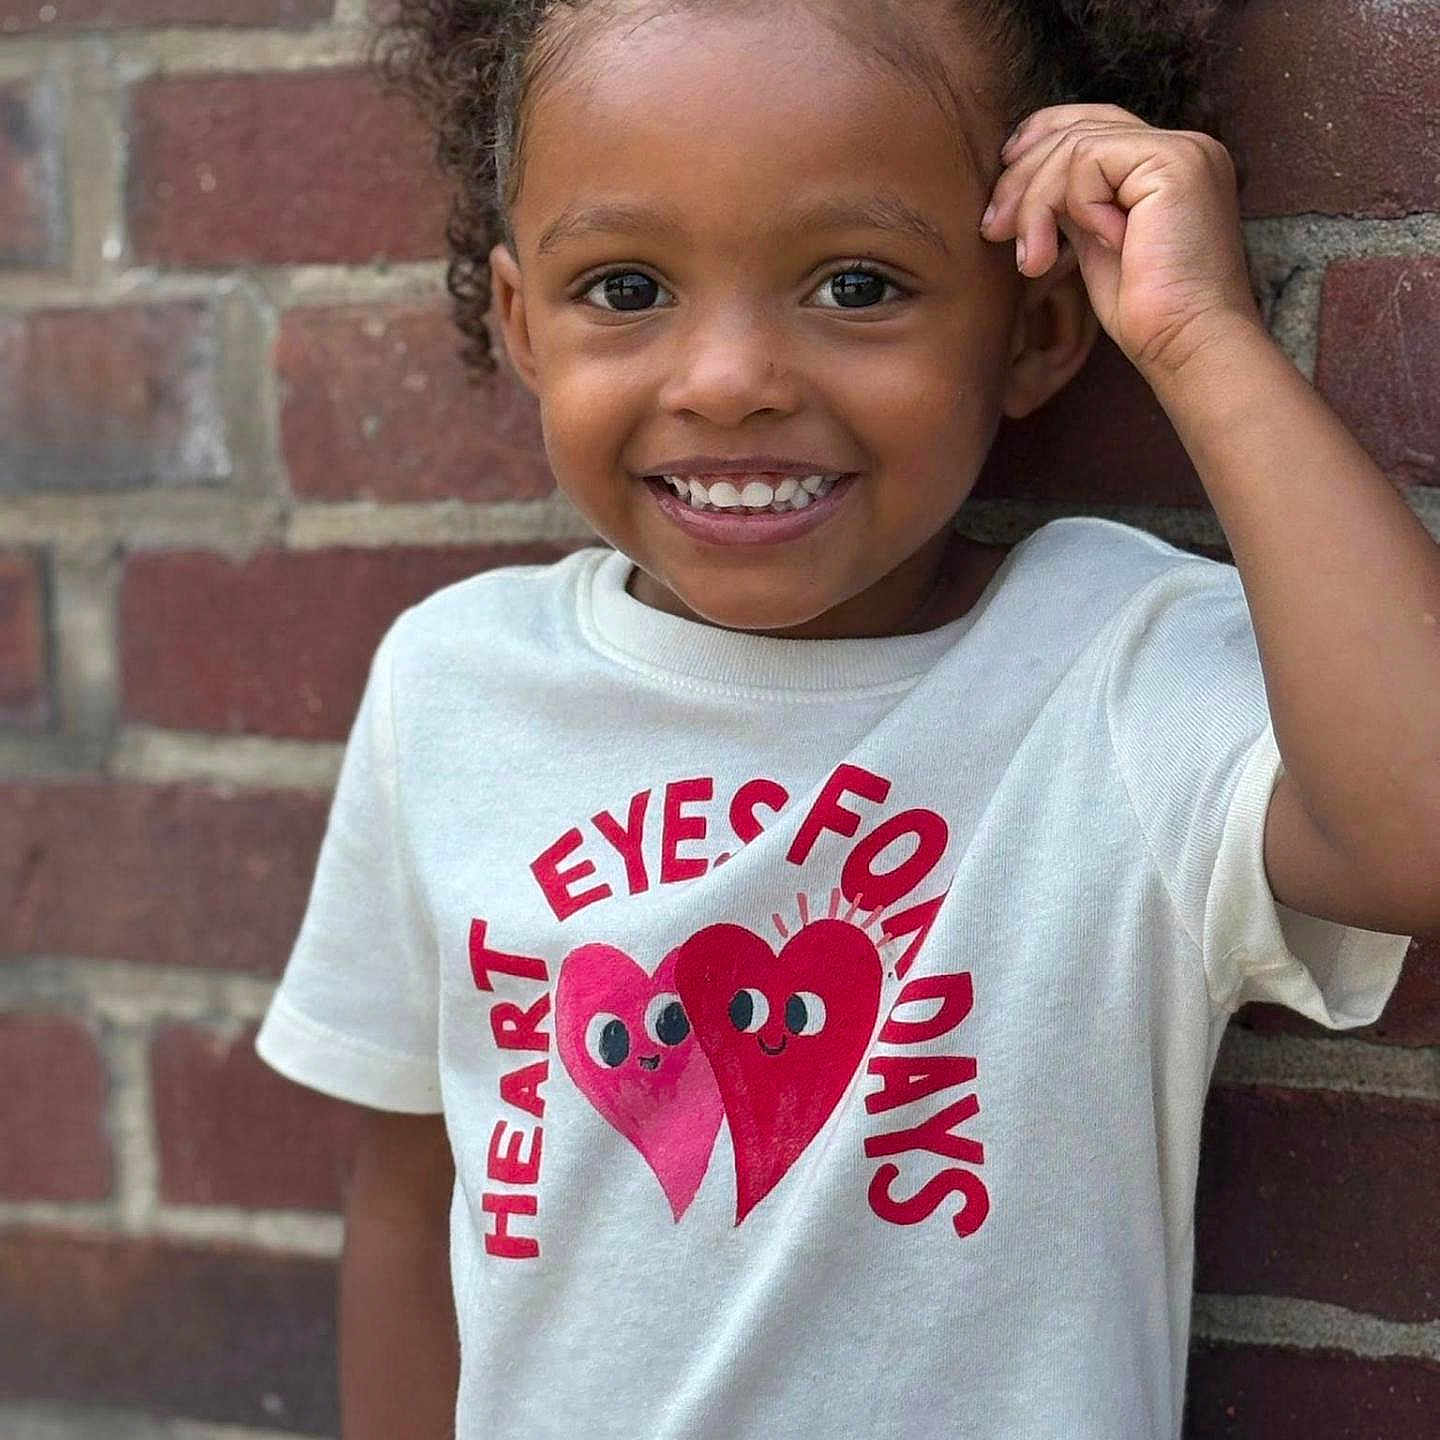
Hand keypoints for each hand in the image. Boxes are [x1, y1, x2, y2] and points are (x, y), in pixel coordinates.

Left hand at [980, 104, 1260, 378]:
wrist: (1186, 345)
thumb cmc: (1145, 314)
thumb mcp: (1095, 246)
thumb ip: (1074, 204)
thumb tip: (1024, 179)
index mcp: (1166, 164)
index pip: (1092, 124)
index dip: (1037, 143)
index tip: (1001, 196)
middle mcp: (1182, 147)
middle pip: (1078, 127)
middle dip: (1022, 178)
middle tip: (994, 230)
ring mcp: (1183, 150)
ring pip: (1075, 144)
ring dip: (1036, 204)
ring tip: (1033, 262)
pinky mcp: (1175, 162)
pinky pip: (1090, 161)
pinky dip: (1075, 207)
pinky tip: (1094, 249)